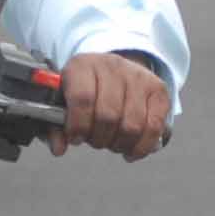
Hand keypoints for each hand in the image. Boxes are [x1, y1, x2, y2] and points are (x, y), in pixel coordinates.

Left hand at [51, 52, 170, 159]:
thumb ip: (55, 126)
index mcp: (83, 65)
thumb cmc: (84, 89)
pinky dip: (141, 146)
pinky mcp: (158, 90)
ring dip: (119, 144)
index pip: (83, 98)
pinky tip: (129, 150)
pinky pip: (154, 127)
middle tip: (94, 140)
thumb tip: (58, 149)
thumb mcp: (63, 100)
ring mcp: (139, 77)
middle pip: (108, 115)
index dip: (79, 124)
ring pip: (132, 125)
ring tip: (111, 142)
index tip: (76, 138)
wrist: (111, 70)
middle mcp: (113, 66)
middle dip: (99, 138)